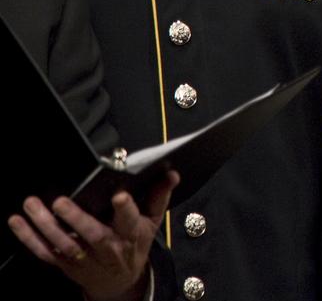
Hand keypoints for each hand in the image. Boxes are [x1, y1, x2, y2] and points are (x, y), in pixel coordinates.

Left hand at [7, 170, 178, 300]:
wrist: (119, 282)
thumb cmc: (134, 246)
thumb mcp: (152, 223)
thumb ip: (159, 197)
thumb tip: (170, 173)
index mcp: (130, 235)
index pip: (130, 220)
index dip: (125, 209)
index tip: (119, 195)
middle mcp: (106, 248)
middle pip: (90, 234)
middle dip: (75, 219)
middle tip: (60, 202)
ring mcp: (82, 258)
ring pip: (62, 244)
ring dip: (44, 226)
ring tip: (31, 205)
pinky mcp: (64, 264)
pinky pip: (44, 252)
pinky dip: (28, 238)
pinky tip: (16, 222)